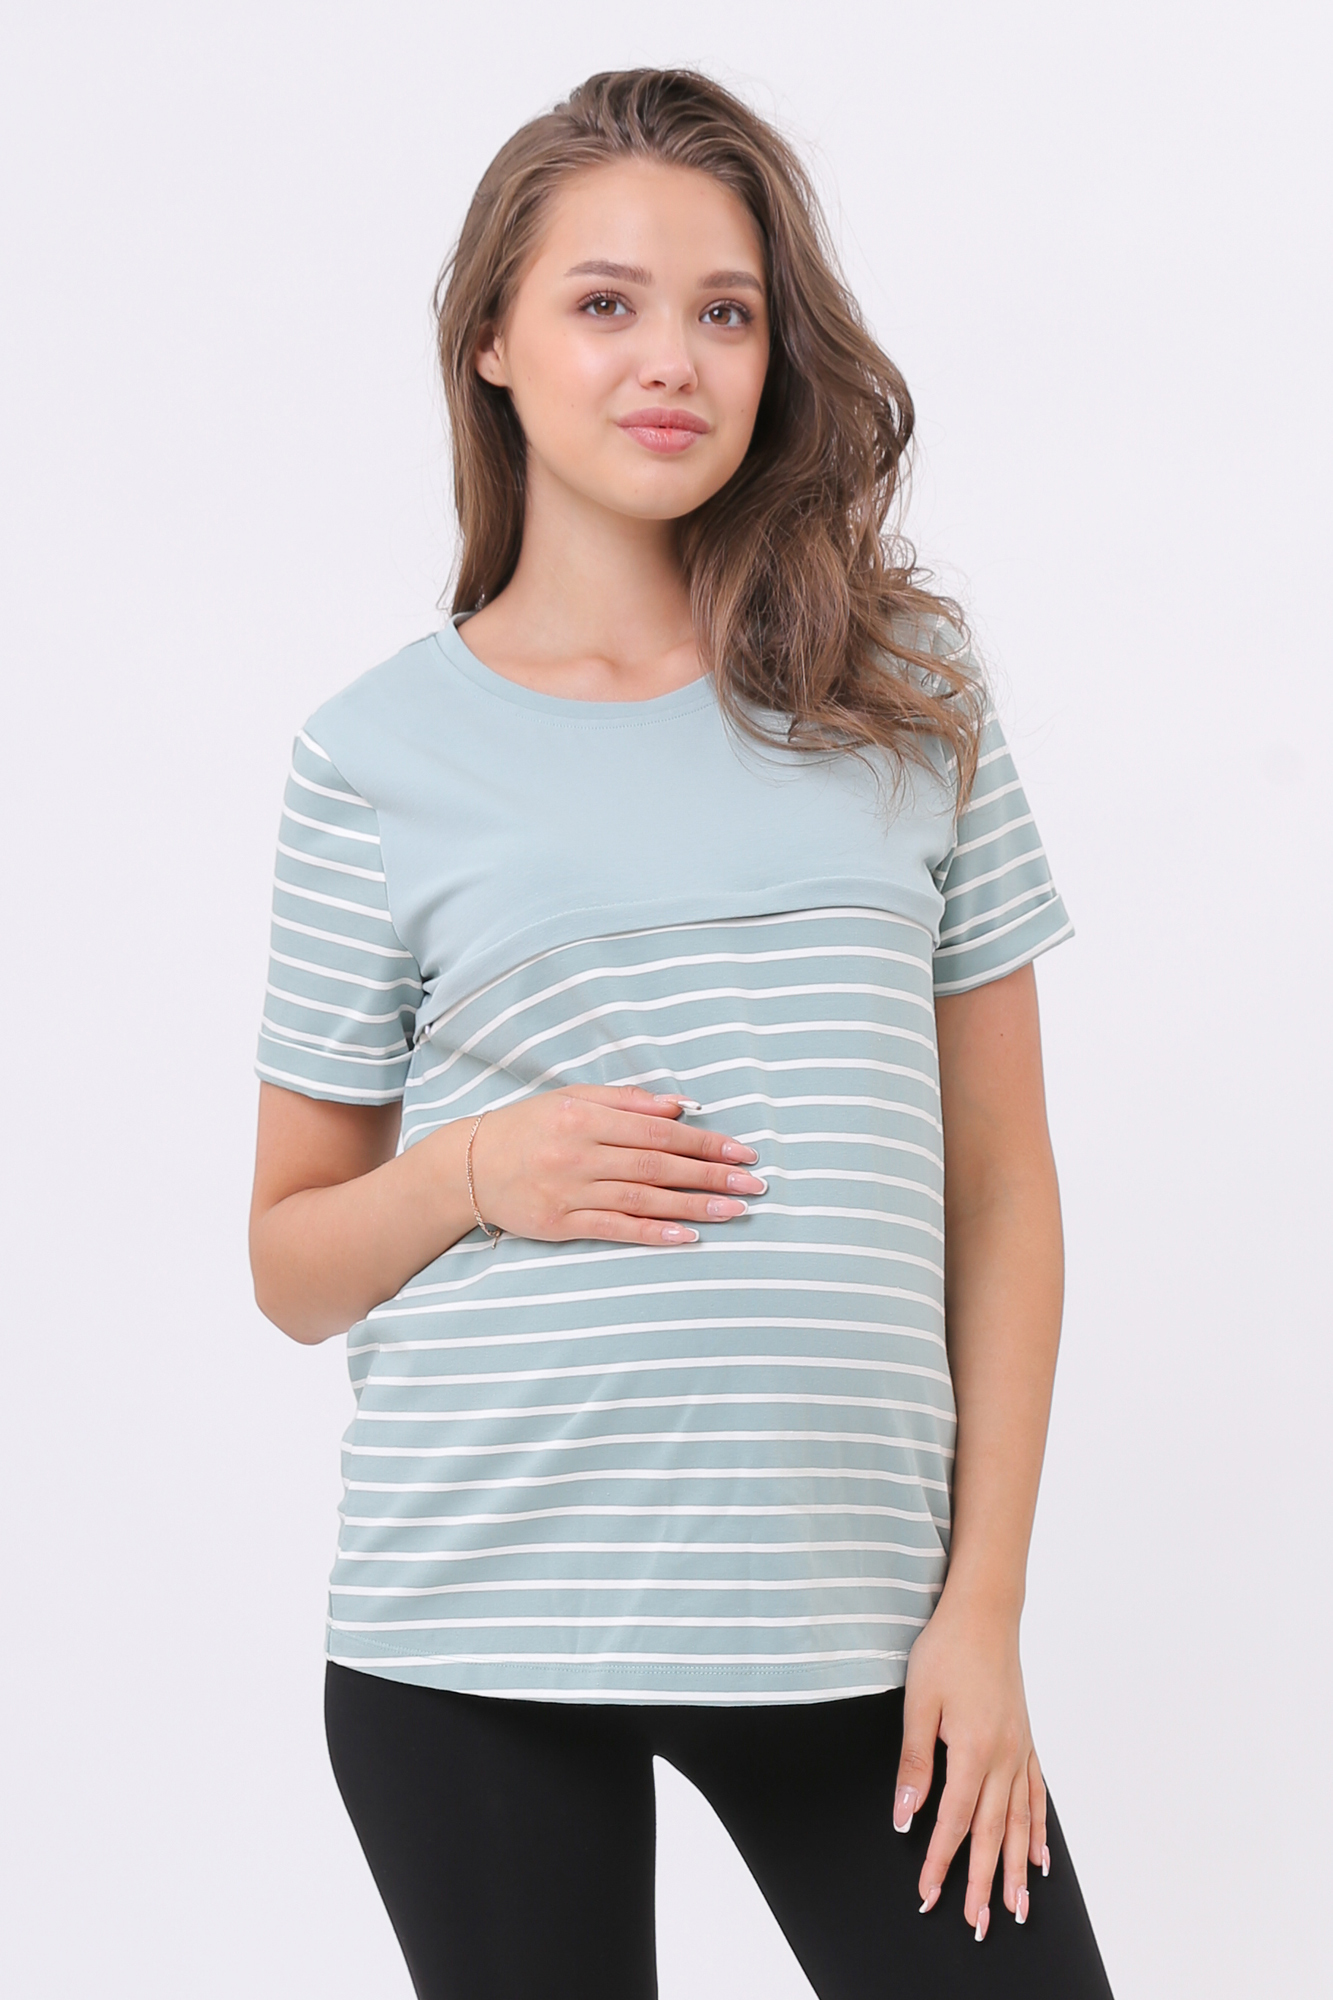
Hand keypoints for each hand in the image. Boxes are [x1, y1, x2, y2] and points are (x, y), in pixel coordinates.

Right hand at [464, 1084, 767, 1243]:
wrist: (466, 1166)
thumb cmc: (528, 1127)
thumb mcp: (572, 1098)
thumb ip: (626, 1101)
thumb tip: (679, 1106)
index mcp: (584, 1116)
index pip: (657, 1130)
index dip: (703, 1141)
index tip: (742, 1149)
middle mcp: (579, 1153)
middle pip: (657, 1165)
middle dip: (710, 1174)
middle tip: (754, 1182)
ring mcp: (569, 1191)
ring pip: (642, 1199)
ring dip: (693, 1205)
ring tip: (735, 1209)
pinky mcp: (560, 1223)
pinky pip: (614, 1229)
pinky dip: (653, 1233)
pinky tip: (688, 1237)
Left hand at [892, 1590, 1048, 1938]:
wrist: (984, 1612)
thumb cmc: (946, 1650)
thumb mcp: (918, 1702)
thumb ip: (914, 1762)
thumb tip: (905, 1816)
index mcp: (974, 1751)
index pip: (955, 1822)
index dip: (940, 1862)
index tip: (928, 1894)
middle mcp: (1004, 1758)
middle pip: (993, 1833)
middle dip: (983, 1882)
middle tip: (978, 1923)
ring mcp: (1020, 1750)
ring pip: (1020, 1822)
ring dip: (1016, 1868)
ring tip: (1016, 1908)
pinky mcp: (1026, 1739)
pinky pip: (1037, 1795)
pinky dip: (1038, 1828)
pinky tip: (1040, 1855)